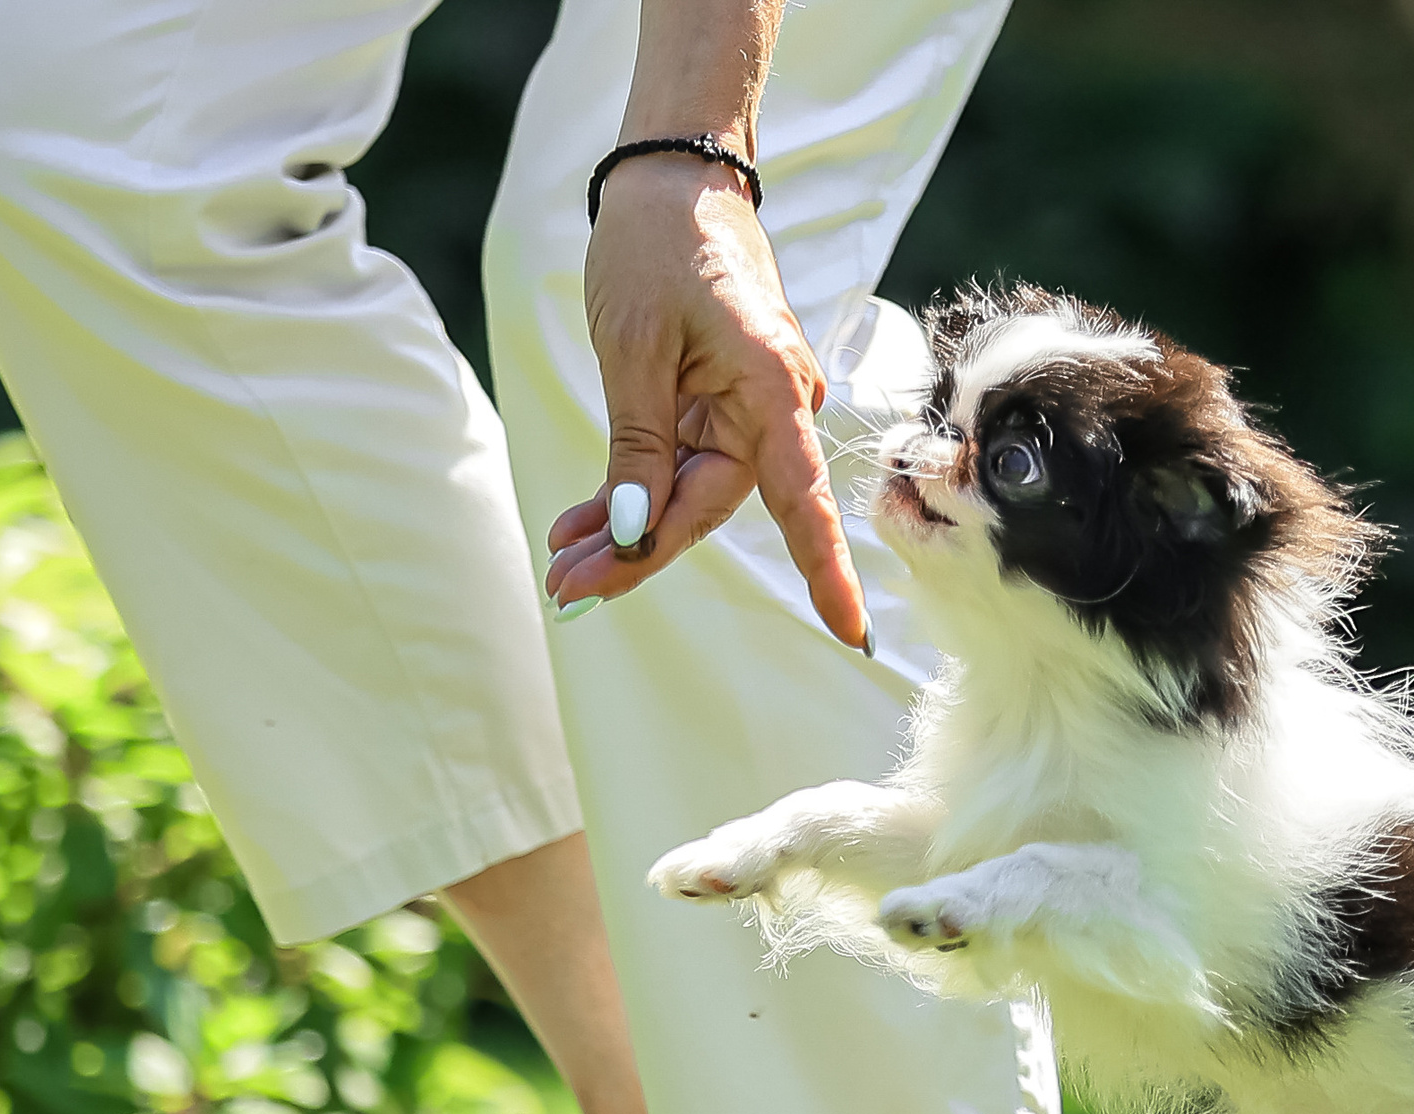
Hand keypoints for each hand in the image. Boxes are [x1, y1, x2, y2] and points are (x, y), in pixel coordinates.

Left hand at [547, 154, 867, 646]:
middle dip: (640, 550)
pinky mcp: (723, 405)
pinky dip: (632, 493)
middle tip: (567, 588)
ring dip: (626, 528)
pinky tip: (583, 525)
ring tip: (562, 560)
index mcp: (773, 388)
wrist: (672, 178)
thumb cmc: (658, 243)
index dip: (828, 571)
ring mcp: (751, 409)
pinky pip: (680, 465)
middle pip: (713, 506)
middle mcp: (775, 407)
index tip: (851, 634)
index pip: (803, 500)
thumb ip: (639, 445)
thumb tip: (638, 531)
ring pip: (690, 493)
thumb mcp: (634, 346)